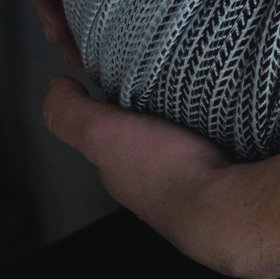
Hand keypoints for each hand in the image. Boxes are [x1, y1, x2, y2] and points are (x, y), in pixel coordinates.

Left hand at [42, 77, 247, 274]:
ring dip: (181, 112)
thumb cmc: (167, 174)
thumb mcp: (101, 134)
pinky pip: (211, 140)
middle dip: (147, 105)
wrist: (224, 205)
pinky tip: (216, 108)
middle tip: (158, 72)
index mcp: (116, 170)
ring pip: (177, 135)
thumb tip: (55, 87)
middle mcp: (148, 178)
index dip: (108, 101)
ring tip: (190, 84)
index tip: (118, 73)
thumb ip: (71, 114)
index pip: (105, 132)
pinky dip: (210, 122)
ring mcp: (187, 178)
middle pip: (142, 133)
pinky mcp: (221, 171)